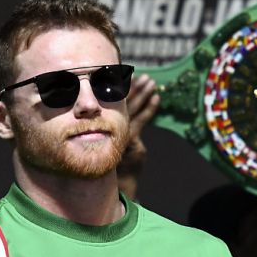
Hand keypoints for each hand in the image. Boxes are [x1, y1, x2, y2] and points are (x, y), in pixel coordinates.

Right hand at [117, 75, 159, 198]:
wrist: (118, 182)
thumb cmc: (111, 162)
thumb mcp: (107, 139)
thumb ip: (110, 123)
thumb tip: (110, 105)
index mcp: (100, 123)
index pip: (110, 100)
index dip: (120, 87)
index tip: (126, 74)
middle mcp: (106, 126)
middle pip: (122, 101)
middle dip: (134, 88)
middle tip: (144, 76)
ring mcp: (118, 133)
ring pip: (131, 108)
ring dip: (143, 94)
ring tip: (151, 82)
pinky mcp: (130, 141)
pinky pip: (141, 121)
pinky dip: (149, 109)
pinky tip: (156, 98)